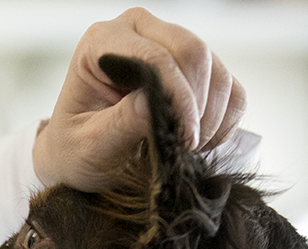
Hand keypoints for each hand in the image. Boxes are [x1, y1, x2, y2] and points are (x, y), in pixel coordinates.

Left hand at [33, 7, 247, 190]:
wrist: (83, 157)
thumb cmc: (75, 148)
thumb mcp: (89, 143)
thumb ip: (120, 122)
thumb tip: (156, 103)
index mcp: (103, 41)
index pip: (155, 58)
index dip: (177, 98)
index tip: (185, 139)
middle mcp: (139, 31)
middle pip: (193, 52)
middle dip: (197, 105)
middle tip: (185, 146)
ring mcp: (172, 46)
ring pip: (217, 72)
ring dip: (211, 117)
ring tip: (185, 148)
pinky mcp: (198, 71)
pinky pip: (231, 90)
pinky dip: (224, 121)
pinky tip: (198, 142)